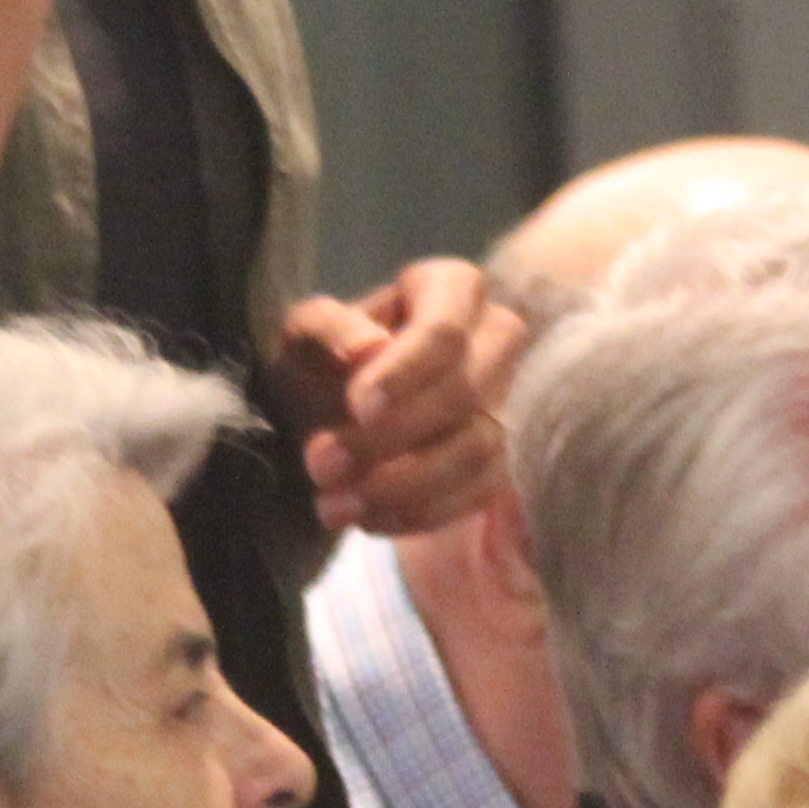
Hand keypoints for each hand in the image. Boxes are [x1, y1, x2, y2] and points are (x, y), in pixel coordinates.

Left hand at [270, 258, 517, 533]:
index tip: (358, 406)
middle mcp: (494, 339)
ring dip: (400, 486)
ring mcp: (504, 402)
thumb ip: (329, 328)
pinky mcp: (500, 461)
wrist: (325, 417)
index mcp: (449, 288)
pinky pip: (478, 493)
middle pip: (464, 392)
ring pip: (476, 449)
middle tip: (322, 464)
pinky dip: (419, 513)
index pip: (447, 328)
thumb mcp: (304, 335)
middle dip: (390, 438)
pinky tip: (367, 519)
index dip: (407, 371)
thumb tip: (367, 348)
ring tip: (333, 505)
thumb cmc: (320, 361)